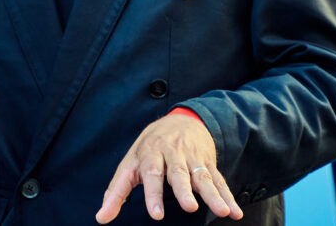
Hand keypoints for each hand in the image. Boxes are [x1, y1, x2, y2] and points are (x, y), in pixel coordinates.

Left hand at [95, 114, 242, 222]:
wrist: (181, 119)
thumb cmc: (149, 148)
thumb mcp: (130, 165)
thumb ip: (116, 192)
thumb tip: (101, 218)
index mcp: (150, 155)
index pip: (151, 175)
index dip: (153, 195)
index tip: (156, 214)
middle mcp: (172, 155)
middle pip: (178, 174)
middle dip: (184, 191)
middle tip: (190, 208)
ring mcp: (192, 159)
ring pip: (202, 177)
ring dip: (213, 195)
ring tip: (222, 211)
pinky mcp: (208, 164)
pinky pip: (219, 181)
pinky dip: (227, 196)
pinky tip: (234, 212)